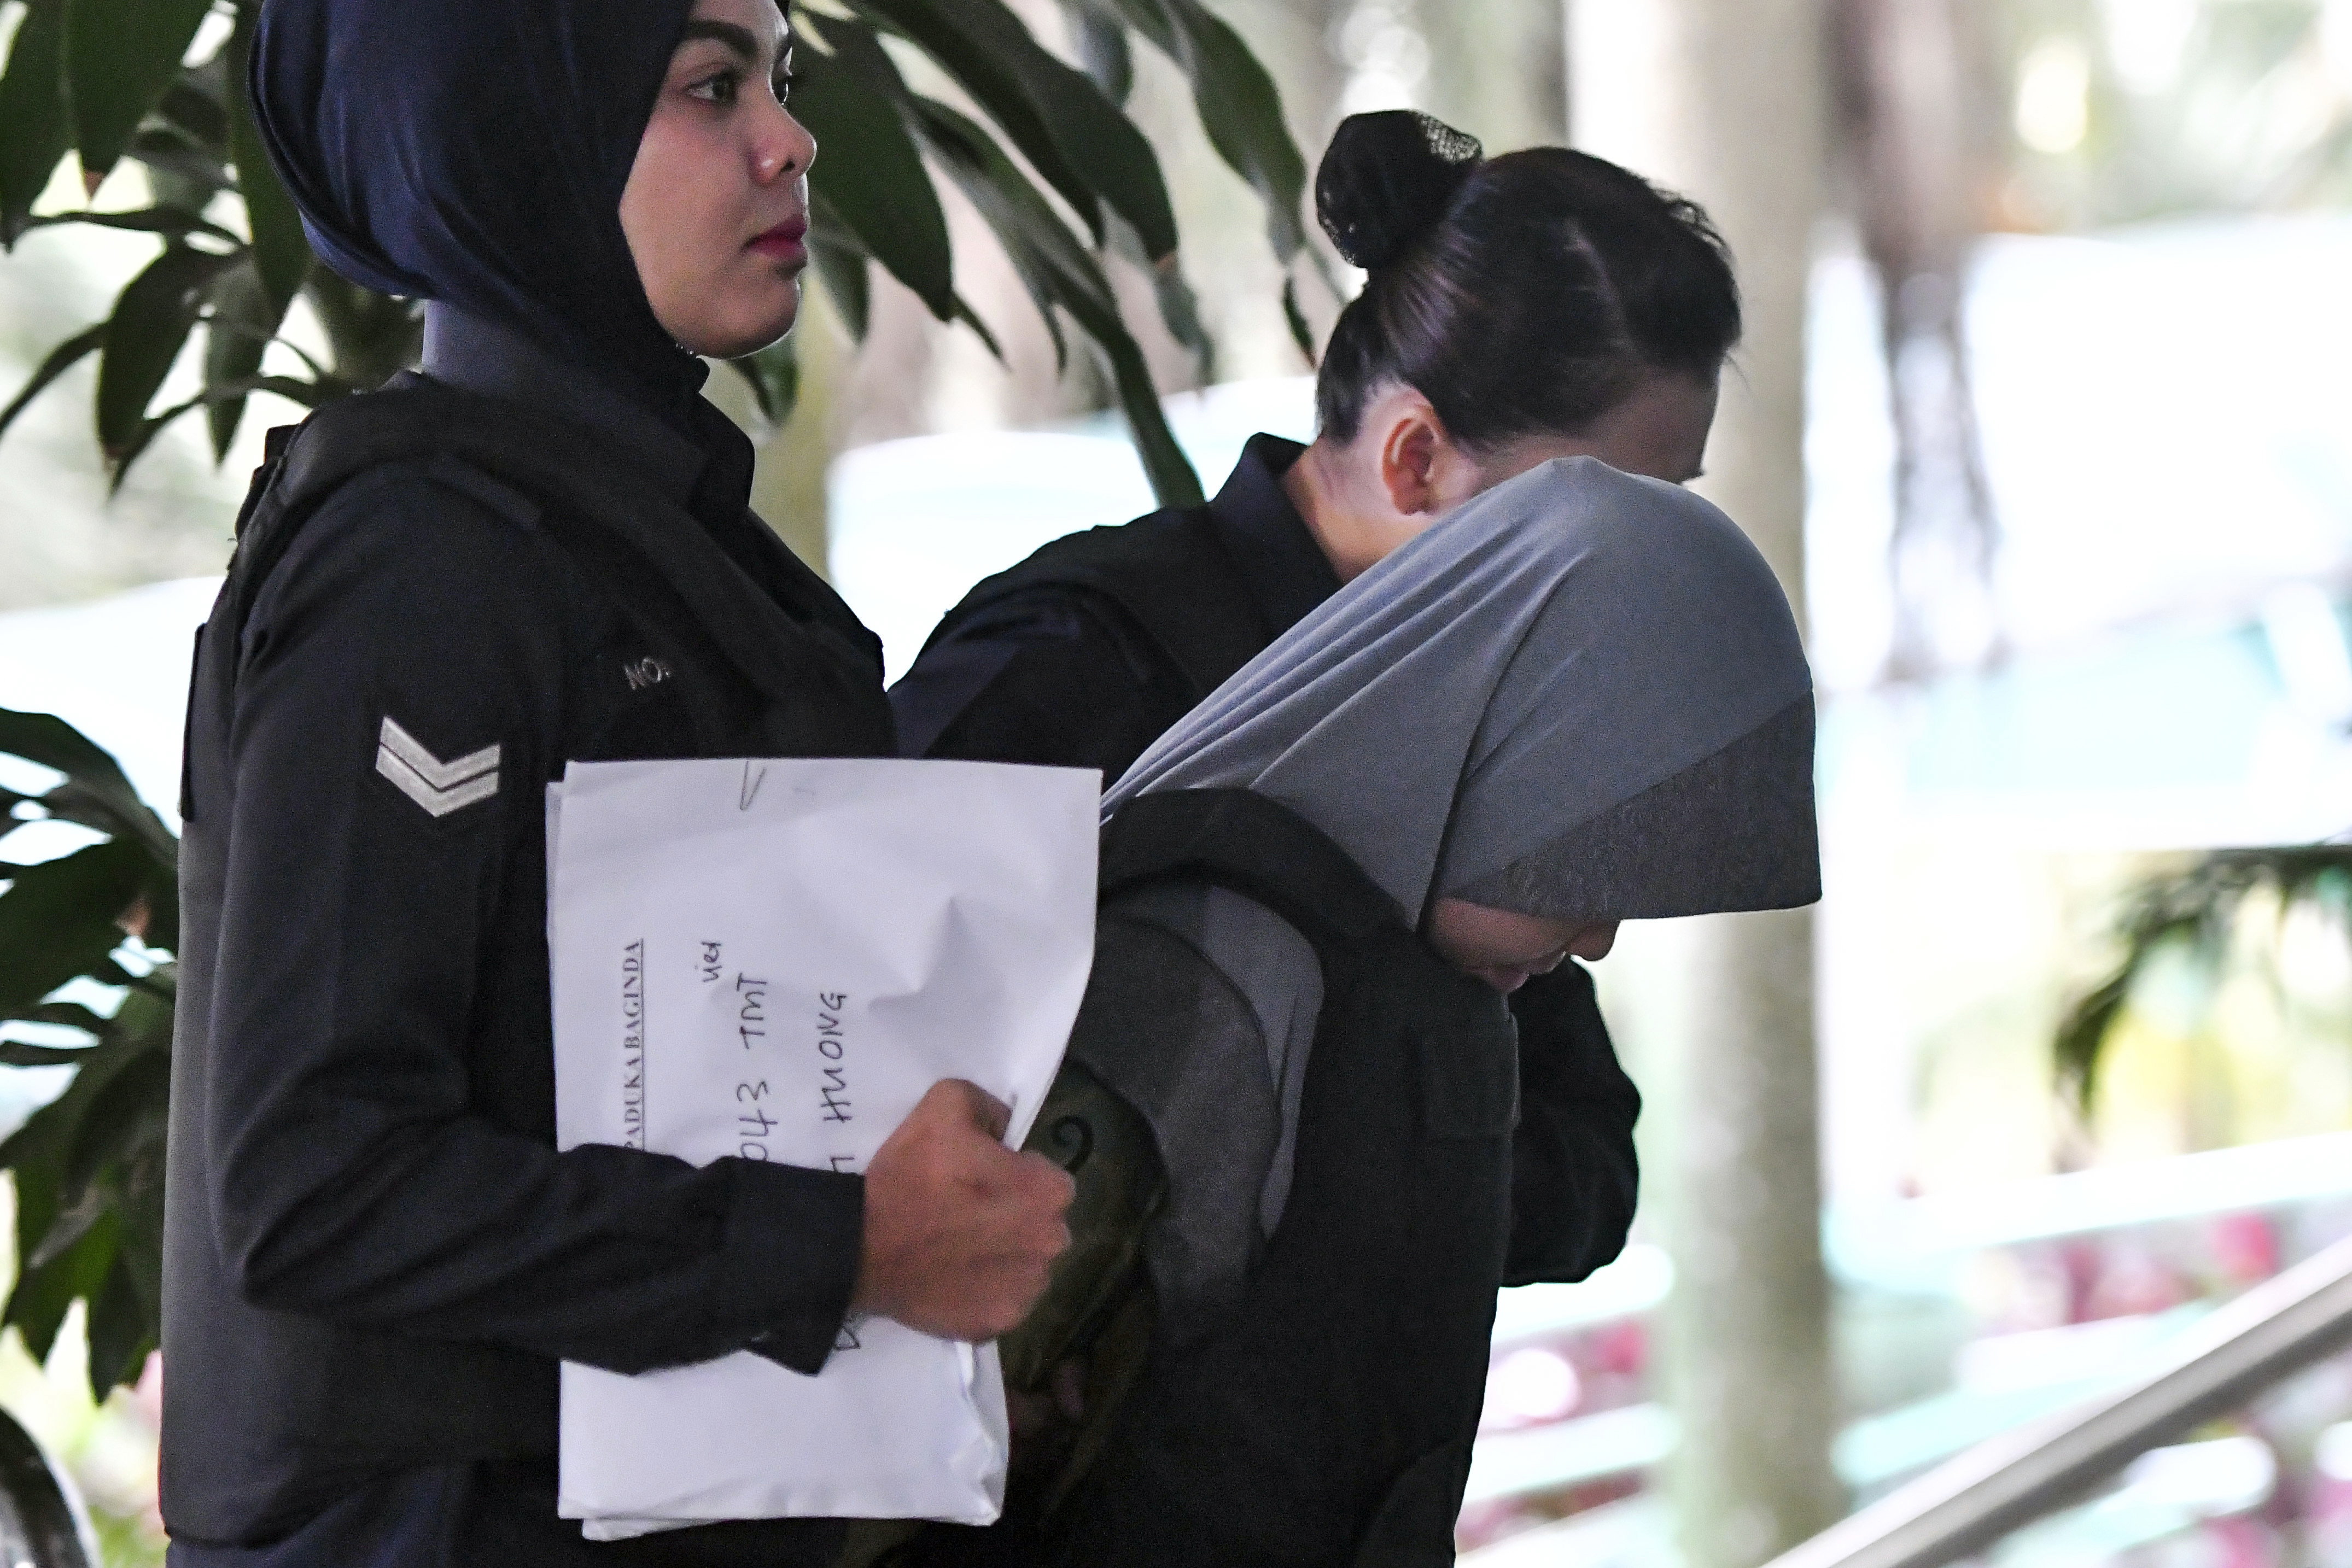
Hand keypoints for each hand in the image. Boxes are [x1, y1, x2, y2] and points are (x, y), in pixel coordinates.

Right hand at [853, 1080, 1074, 1341]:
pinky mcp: (997, 1323)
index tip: (982, 1179)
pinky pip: (1002, 1300)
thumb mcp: (947, 1103)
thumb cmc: (911, 1176)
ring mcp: (1026, 1291)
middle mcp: (1050, 1245)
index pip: (1050, 1180)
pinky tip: (954, 1277)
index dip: (1017, 1175)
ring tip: (959, 1247)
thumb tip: (1004, 1125)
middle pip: (1042, 1225)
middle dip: (1016, 1217)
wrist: (859, 1246)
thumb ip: (989, 1105)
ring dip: (1004, 1256)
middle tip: (969, 1213)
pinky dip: (985, 1291)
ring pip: (1026, 1265)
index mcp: (1048, 1193)